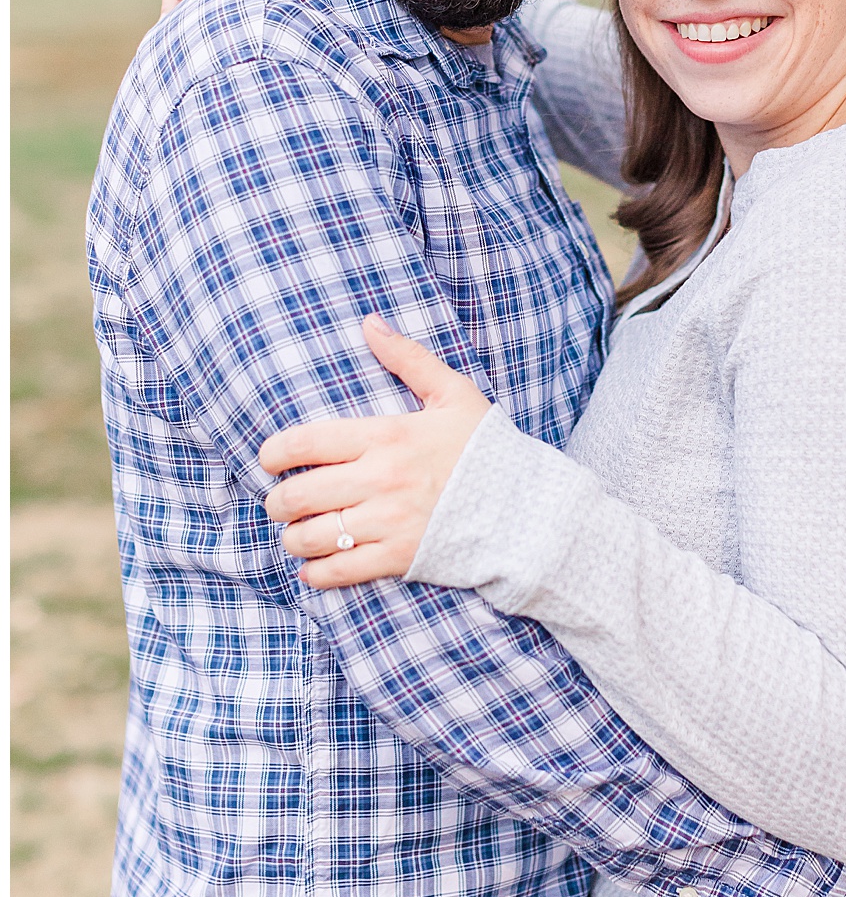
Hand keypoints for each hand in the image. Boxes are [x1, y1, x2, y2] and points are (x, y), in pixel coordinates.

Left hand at [259, 316, 492, 586]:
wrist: (525, 505)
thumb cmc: (485, 448)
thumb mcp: (453, 394)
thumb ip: (408, 358)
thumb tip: (370, 323)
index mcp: (388, 436)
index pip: (308, 442)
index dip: (275, 452)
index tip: (269, 459)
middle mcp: (381, 480)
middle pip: (299, 494)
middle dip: (277, 501)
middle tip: (280, 501)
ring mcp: (389, 522)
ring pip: (311, 536)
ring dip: (293, 537)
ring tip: (297, 533)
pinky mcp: (399, 558)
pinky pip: (340, 572)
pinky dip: (316, 573)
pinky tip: (314, 566)